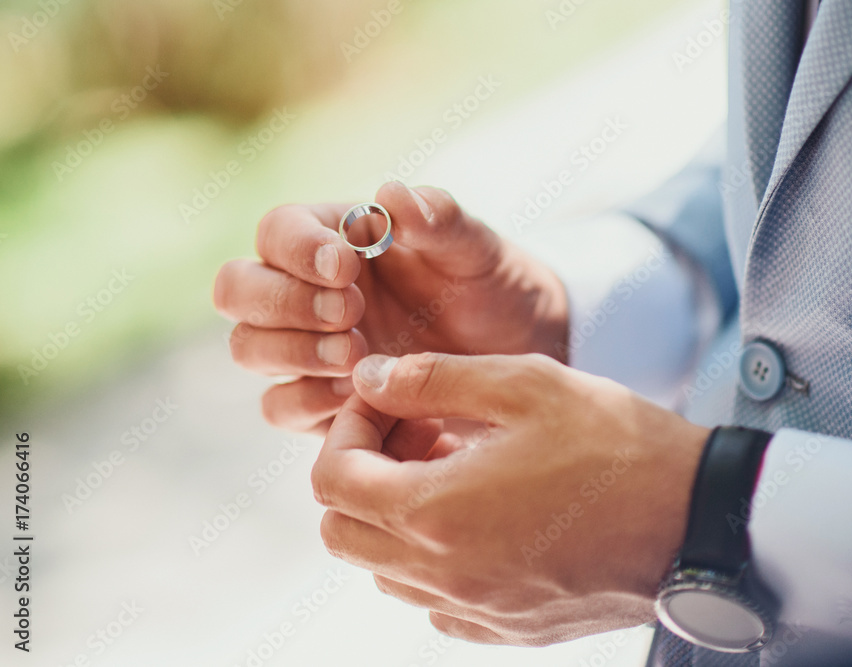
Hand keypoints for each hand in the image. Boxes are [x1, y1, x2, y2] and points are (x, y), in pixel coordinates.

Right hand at [213, 182, 568, 434]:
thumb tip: (390, 194)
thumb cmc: (489, 286)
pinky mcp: (318, 401)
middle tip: (350, 313)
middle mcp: (304, 291)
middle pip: (237, 289)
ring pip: (249, 347)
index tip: (346, 266)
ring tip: (357, 355)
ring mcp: (306, 348)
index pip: (276, 231)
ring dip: (293, 351)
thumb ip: (439, 220)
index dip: (297, 248)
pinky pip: (278, 406)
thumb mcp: (476, 250)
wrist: (514, 354)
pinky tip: (356, 395)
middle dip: (283, 302)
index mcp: (331, 238)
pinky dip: (307, 400)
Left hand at [312, 352, 709, 645]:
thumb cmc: (617, 447)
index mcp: (435, 512)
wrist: (698, 521)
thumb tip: (368, 379)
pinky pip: (435, 599)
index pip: (332, 479)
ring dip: (397, 513)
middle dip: (362, 471)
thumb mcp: (524, 385)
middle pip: (343, 531)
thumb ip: (430, 379)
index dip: (346, 428)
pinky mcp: (507, 627)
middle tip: (416, 432)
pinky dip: (434, 556)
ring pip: (384, 568)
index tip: (387, 401)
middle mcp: (443, 574)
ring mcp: (474, 609)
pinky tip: (484, 515)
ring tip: (454, 468)